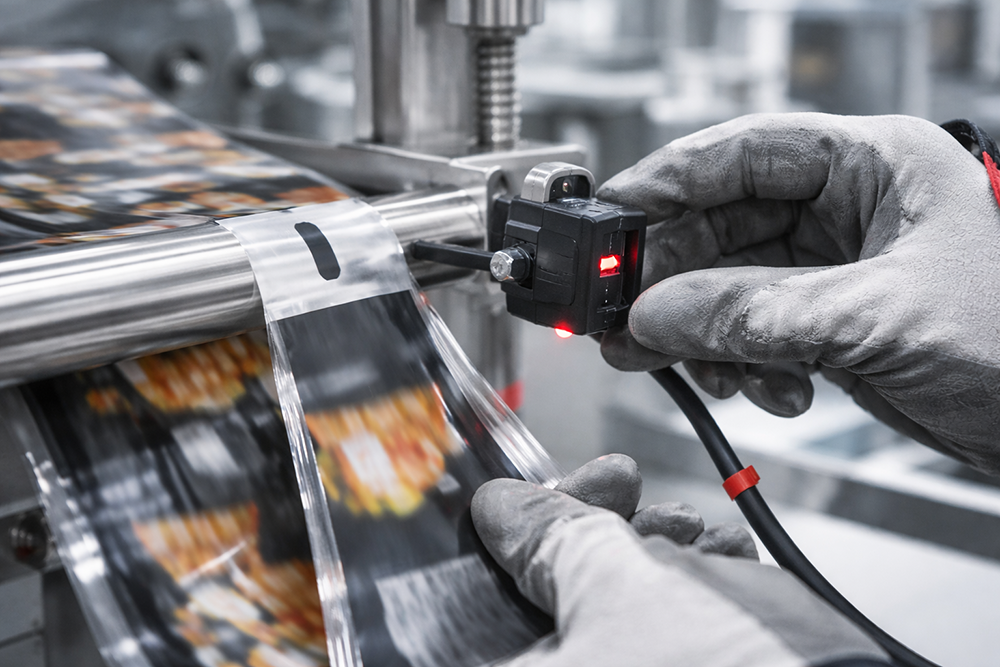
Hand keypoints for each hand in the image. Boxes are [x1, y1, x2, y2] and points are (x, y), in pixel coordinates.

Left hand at [473, 473, 889, 665]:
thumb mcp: (617, 583)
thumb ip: (548, 540)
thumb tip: (501, 508)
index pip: (484, 602)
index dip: (507, 542)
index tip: (527, 498)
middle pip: (554, 590)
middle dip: (592, 524)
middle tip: (616, 481)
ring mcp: (638, 666)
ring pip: (622, 595)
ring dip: (655, 541)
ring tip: (687, 525)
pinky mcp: (694, 662)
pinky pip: (675, 612)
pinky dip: (697, 572)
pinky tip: (721, 552)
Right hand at [598, 113, 999, 474]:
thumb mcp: (871, 320)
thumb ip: (751, 314)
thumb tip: (656, 313)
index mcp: (874, 165)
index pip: (746, 151)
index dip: (670, 180)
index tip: (611, 214)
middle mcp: (849, 208)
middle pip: (724, 225)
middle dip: (672, 278)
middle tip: (622, 314)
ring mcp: (835, 268)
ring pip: (729, 285)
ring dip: (697, 331)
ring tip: (668, 362)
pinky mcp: (828, 321)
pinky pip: (751, 330)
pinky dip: (738, 361)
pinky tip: (760, 388)